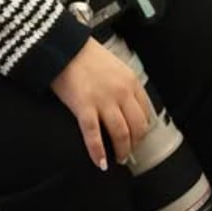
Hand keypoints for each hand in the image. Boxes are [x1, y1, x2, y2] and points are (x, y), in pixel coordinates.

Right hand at [51, 38, 152, 171]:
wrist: (66, 48)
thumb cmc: (87, 56)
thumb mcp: (116, 67)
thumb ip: (124, 85)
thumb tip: (127, 105)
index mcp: (131, 81)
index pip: (146, 112)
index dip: (143, 129)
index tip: (139, 137)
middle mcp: (121, 92)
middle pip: (137, 126)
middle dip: (135, 143)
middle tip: (129, 152)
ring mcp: (104, 101)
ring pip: (121, 133)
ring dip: (121, 151)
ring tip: (118, 159)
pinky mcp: (84, 107)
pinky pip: (94, 136)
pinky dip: (99, 152)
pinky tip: (101, 162)